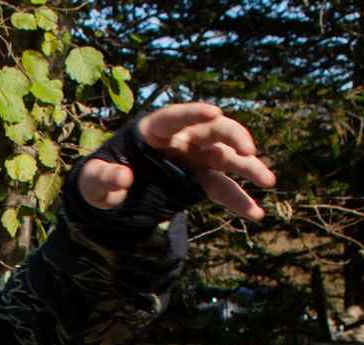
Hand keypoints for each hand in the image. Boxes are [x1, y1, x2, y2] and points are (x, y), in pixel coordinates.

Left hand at [78, 102, 274, 219]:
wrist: (110, 196)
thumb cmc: (99, 182)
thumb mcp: (94, 183)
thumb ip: (105, 179)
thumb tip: (122, 178)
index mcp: (153, 131)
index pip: (176, 117)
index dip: (195, 113)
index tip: (215, 111)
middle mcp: (179, 140)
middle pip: (212, 132)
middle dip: (233, 138)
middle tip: (249, 151)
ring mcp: (192, 159)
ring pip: (226, 158)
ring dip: (248, 168)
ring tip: (269, 181)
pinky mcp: (198, 180)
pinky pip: (222, 187)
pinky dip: (238, 199)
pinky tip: (255, 213)